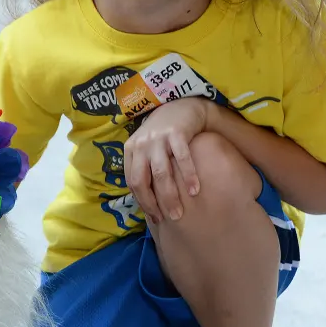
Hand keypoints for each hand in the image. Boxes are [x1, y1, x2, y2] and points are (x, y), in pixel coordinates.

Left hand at [123, 97, 210, 223]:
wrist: (182, 107)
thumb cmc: (164, 134)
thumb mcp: (147, 148)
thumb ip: (143, 168)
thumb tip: (147, 202)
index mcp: (131, 150)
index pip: (132, 182)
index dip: (143, 202)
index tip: (155, 217)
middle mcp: (141, 144)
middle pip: (143, 180)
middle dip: (154, 204)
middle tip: (168, 219)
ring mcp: (158, 138)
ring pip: (161, 173)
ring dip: (170, 196)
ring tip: (180, 213)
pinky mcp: (176, 133)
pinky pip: (181, 158)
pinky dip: (188, 176)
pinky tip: (194, 191)